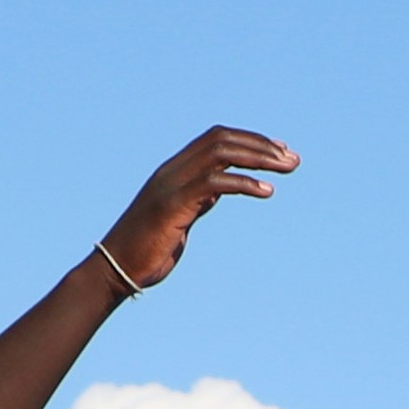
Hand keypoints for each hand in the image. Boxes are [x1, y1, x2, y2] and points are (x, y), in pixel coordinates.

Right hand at [101, 125, 298, 289]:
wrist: (115, 270)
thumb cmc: (147, 249)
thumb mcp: (180, 216)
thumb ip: (198, 199)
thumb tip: (218, 190)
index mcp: (174, 171)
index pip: (216, 139)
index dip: (250, 140)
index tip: (280, 152)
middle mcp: (172, 171)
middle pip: (221, 139)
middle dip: (261, 145)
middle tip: (293, 160)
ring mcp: (170, 185)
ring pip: (219, 154)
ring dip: (258, 157)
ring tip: (286, 168)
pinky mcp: (173, 205)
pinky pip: (214, 183)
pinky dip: (244, 183)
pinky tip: (267, 191)